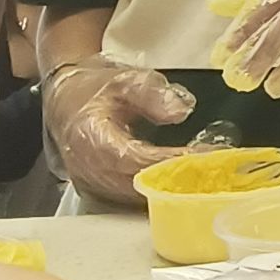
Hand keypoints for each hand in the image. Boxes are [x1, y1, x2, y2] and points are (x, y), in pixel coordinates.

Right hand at [41, 56, 193, 206]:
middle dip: (175, 179)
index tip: (203, 155)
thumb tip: (179, 113)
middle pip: (136, 184)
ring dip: (168, 190)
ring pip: (133, 197)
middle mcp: (87, 167)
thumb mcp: (125, 80)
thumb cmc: (95, 90)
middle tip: (213, 170)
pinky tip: (181, 184)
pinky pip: (128, 199)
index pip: (134, 158)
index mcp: (90, 137)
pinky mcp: (96, 190)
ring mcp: (89, 182)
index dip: (169, 160)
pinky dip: (155, 194)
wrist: (66, 101)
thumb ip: (152, 94)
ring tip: (204, 177)